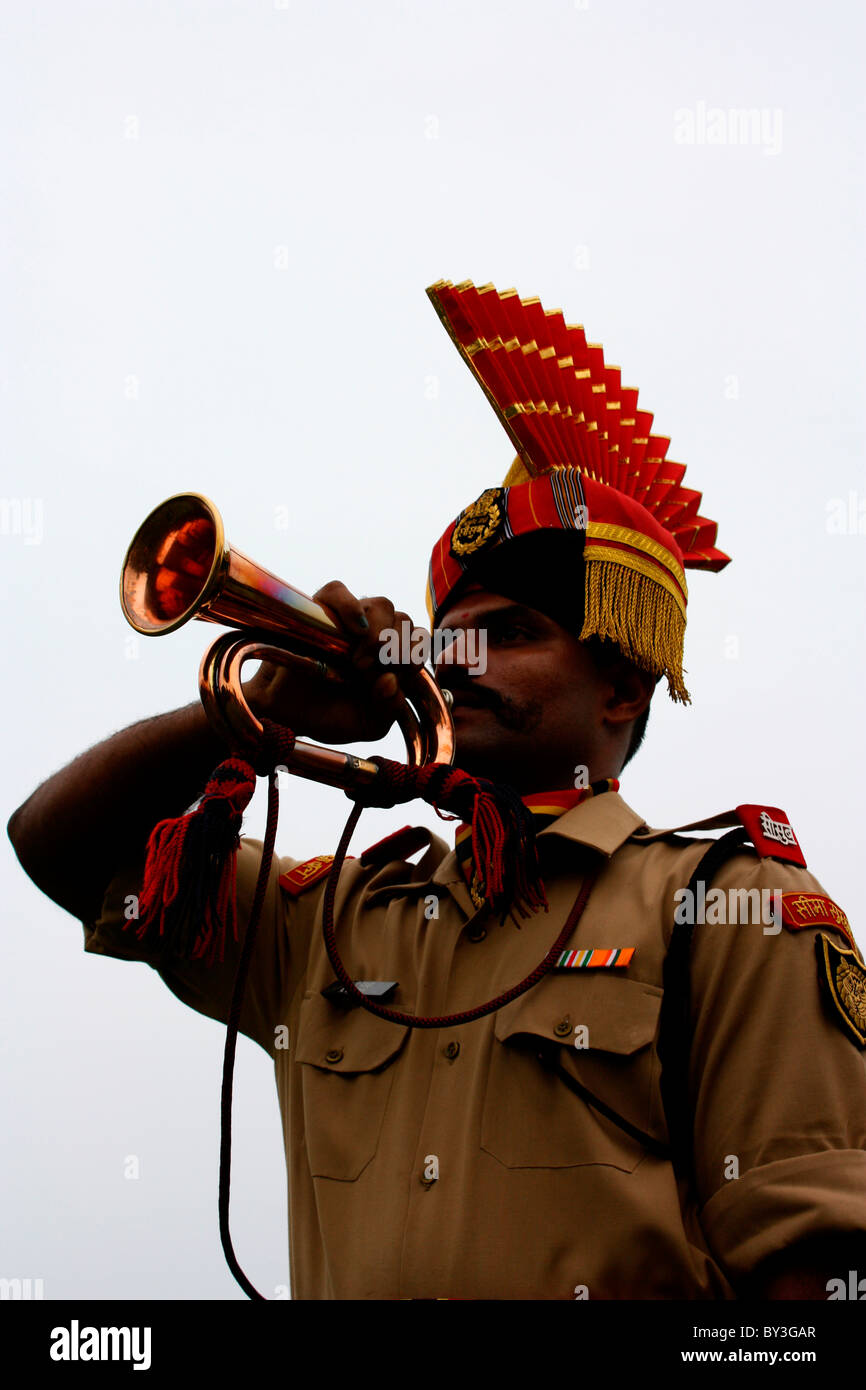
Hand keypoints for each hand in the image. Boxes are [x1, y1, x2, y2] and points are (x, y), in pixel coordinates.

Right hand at [242, 580, 418, 744]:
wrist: (284, 715)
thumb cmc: (327, 716)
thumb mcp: (368, 724)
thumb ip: (389, 709)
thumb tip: (392, 680)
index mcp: (391, 658)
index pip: (420, 640)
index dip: (415, 655)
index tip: (397, 675)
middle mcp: (374, 634)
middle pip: (405, 620)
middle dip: (396, 648)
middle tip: (367, 672)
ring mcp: (348, 619)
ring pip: (382, 605)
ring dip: (377, 634)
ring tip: (356, 662)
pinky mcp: (320, 610)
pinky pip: (339, 590)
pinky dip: (350, 606)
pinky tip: (354, 629)